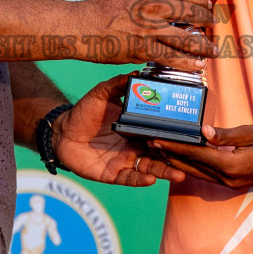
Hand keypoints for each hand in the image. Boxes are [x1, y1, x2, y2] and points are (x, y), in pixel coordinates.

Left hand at [51, 75, 186, 186]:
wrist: (61, 132)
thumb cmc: (84, 112)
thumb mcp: (102, 94)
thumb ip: (118, 84)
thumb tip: (137, 73)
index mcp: (138, 126)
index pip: (161, 131)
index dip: (174, 133)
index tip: (190, 132)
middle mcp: (136, 145)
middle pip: (161, 152)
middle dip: (176, 156)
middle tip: (191, 156)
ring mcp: (126, 160)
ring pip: (150, 168)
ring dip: (164, 172)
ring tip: (178, 174)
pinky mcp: (113, 174)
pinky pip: (130, 179)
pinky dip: (140, 180)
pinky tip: (150, 179)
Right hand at [79, 0, 216, 70]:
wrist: (82, 25)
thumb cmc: (103, 8)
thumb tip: (171, 0)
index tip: (207, 5)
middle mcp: (154, 6)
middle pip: (191, 12)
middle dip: (207, 19)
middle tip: (213, 23)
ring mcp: (150, 28)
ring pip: (187, 37)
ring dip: (204, 45)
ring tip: (213, 49)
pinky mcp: (145, 49)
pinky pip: (174, 57)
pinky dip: (189, 62)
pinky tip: (199, 65)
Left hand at [150, 122, 252, 189]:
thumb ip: (227, 135)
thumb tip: (203, 132)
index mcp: (232, 166)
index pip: (195, 154)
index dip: (174, 146)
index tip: (156, 139)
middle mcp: (229, 179)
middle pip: (191, 167)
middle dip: (169, 156)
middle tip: (149, 143)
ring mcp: (232, 183)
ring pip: (198, 173)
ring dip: (179, 162)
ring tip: (161, 149)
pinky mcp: (236, 182)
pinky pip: (208, 174)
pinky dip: (193, 165)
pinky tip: (185, 156)